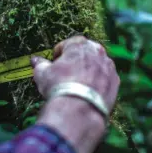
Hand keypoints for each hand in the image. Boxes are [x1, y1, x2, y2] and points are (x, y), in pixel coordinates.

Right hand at [30, 36, 119, 152]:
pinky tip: (90, 92)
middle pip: (86, 53)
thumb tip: (36, 61)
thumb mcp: (43, 74)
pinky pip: (106, 79)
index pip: (67, 44)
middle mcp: (97, 51)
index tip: (55, 62)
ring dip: (90, 71)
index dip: (59, 54)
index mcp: (79, 44)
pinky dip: (99, 83)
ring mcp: (109, 66)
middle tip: (68, 72)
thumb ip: (40, 64)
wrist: (80, 108)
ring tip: (79, 84)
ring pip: (98, 65)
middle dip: (77, 61)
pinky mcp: (116, 82)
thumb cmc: (59, 87)